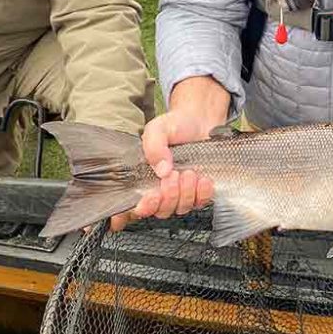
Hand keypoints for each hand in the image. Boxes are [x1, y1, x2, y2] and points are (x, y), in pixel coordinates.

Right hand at [110, 110, 214, 231]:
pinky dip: (202, 193)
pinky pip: (199, 204)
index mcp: (141, 179)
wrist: (201, 120)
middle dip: (167, 196)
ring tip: (189, 172)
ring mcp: (179, 194)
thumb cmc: (175, 125)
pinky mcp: (198, 193)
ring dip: (185, 193)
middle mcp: (158, 190)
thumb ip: (154, 147)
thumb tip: (162, 170)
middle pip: (158, 211)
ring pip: (178, 209)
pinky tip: (203, 179)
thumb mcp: (158, 129)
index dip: (131, 214)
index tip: (149, 198)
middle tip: (173, 175)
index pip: (129, 208)